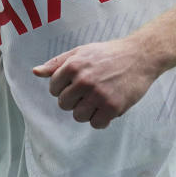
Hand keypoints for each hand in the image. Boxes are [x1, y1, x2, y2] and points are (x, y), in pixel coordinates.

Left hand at [32, 38, 159, 128]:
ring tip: (98, 99)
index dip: (64, 88)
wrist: (139, 56)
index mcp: (73, 66)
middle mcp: (83, 80)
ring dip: (87, 111)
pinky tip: (107, 107)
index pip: (53, 89)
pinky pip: (96, 124)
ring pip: (78, 116)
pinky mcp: (112, 107)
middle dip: (74, 100)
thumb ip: (57, 63)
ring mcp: (98, 95)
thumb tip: (35, 72)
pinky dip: (100, 119)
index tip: (77, 84)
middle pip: (64, 105)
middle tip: (89, 91)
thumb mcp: (81, 52)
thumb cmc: (108, 54)